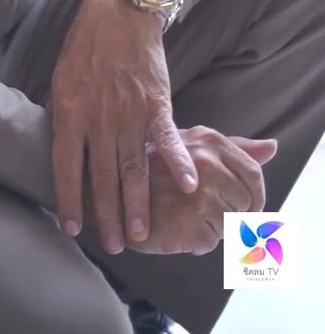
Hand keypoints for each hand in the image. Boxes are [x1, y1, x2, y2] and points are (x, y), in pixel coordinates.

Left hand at [50, 0, 197, 253]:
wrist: (119, 11)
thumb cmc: (85, 45)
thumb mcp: (61, 79)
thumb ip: (63, 117)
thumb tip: (59, 151)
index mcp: (70, 111)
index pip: (66, 166)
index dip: (69, 199)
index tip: (73, 228)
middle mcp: (99, 117)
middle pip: (103, 176)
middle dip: (107, 215)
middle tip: (114, 246)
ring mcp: (129, 111)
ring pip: (133, 167)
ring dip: (137, 204)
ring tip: (139, 234)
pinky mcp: (156, 102)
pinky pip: (168, 139)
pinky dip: (179, 163)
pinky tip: (188, 186)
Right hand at [123, 128, 277, 255]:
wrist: (112, 192)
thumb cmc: (153, 169)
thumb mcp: (191, 145)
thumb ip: (233, 147)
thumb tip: (271, 147)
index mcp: (209, 141)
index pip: (254, 174)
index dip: (255, 195)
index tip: (244, 206)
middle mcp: (207, 163)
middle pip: (246, 203)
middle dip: (230, 213)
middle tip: (200, 210)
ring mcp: (199, 193)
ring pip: (231, 225)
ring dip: (212, 228)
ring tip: (184, 215)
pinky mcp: (191, 221)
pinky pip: (212, 242)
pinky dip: (197, 241)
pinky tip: (175, 228)